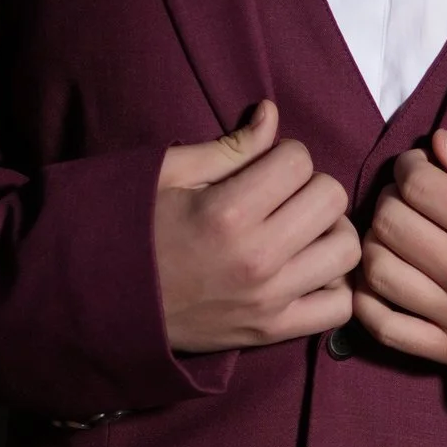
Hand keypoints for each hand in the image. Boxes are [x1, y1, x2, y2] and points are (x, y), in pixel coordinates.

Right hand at [154, 101, 358, 354]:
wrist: (100, 300)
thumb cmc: (133, 229)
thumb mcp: (169, 175)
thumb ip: (230, 148)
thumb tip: (274, 114)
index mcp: (227, 212)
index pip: (299, 160)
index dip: (283, 155)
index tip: (263, 168)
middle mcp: (256, 258)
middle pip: (331, 198)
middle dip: (310, 187)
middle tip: (283, 197)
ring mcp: (268, 300)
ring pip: (346, 249)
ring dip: (329, 232)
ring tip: (300, 231)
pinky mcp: (271, 332)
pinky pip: (339, 308)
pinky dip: (334, 286)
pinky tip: (308, 270)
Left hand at [354, 127, 446, 372]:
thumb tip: (437, 143)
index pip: (418, 185)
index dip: (410, 166)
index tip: (420, 168)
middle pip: (390, 223)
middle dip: (390, 199)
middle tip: (408, 199)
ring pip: (378, 270)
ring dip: (376, 244)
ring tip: (397, 236)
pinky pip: (383, 327)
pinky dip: (367, 300)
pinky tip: (383, 278)